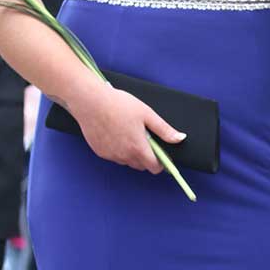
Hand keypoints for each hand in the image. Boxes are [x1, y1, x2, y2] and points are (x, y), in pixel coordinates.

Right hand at [68, 83, 185, 173]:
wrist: (90, 101)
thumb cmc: (119, 105)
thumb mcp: (146, 114)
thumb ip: (164, 130)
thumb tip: (180, 139)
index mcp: (138, 148)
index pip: (155, 167)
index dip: (161, 162)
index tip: (162, 154)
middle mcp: (124, 156)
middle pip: (141, 166)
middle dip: (146, 157)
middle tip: (145, 138)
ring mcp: (111, 155)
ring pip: (127, 161)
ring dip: (132, 153)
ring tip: (129, 133)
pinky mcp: (100, 152)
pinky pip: (114, 156)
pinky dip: (118, 150)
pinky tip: (116, 134)